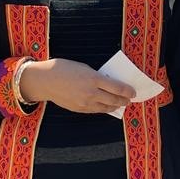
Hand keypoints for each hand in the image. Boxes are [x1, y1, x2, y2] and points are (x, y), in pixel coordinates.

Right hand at [18, 58, 135, 113]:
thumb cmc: (64, 69)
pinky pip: (96, 110)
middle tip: (129, 99)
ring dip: (115, 106)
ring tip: (120, 104)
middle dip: (124, 100)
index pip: (117, 88)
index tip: (133, 92)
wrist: (46, 80)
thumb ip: (97, 76)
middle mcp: (91, 93)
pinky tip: (107, 107)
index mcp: (94, 79)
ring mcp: (85, 103)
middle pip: (114, 100)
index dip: (128, 91)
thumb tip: (108, 83)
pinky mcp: (79, 109)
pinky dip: (104, 109)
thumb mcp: (84, 68)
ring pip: (106, 108)